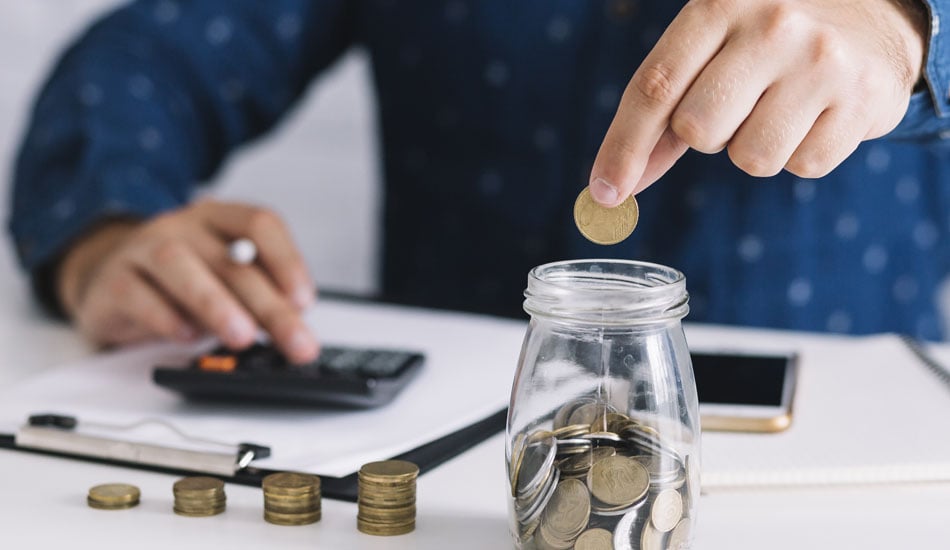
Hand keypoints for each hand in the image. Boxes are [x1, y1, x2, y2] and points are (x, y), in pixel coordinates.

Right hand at [56, 200, 319, 363]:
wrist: (109, 279)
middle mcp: (183, 227)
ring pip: (178, 265)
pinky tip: (188, 336)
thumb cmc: (180, 283)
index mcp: (219, 219)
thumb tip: (293, 329)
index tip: (304, 300)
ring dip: (215, 303)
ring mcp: (143, 249)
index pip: (260, 224)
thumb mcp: (224, 282)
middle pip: (230, 259)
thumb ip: (256, 297)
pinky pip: (136, 294)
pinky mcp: (113, 281)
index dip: (287, 260)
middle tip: (295, 341)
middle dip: (268, 305)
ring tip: (242, 336)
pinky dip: (165, 317)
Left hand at [589, 0, 928, 204]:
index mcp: (720, 4)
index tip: (604, 193)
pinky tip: (816, 114)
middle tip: (738, 103)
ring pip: (751, 158)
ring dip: (754, 148)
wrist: (875, 16)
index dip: (623, 147)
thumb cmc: (769, 40)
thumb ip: (663, 110)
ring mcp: (822, 62)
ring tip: (781, 106)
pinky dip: (801, 153)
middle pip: (698, 130)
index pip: (655, 86)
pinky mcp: (863, 100)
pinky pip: (803, 167)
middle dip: (707, 135)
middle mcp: (773, 26)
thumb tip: (613, 185)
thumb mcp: (712, 47)